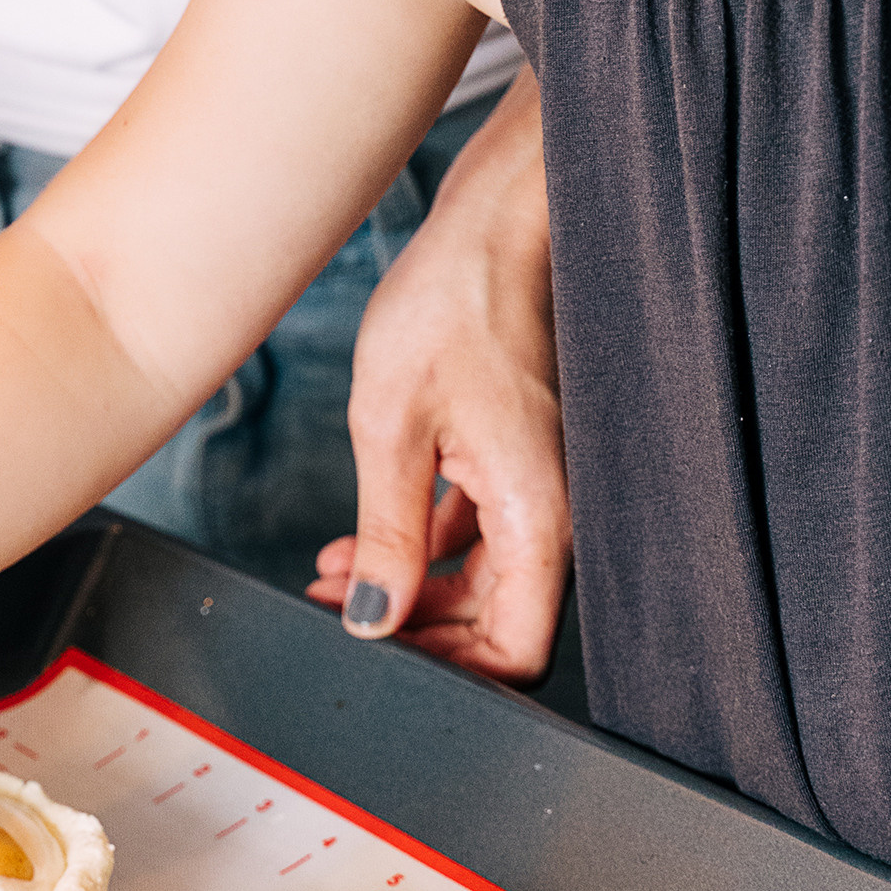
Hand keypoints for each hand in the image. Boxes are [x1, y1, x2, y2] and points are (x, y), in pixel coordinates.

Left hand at [308, 70, 570, 677]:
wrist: (497, 222)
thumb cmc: (456, 303)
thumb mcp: (391, 425)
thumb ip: (385, 533)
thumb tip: (373, 616)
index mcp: (540, 515)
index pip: (515, 648)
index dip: (449, 668)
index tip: (381, 651)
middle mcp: (555, 510)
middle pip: (496, 619)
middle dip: (413, 623)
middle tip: (340, 610)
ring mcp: (542, 483)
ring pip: (482, 574)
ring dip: (409, 581)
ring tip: (334, 571)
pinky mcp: (522, 457)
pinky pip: (482, 528)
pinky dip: (424, 540)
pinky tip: (363, 534)